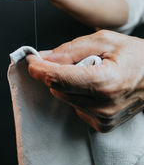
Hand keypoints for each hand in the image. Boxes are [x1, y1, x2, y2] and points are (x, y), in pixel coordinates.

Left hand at [27, 30, 143, 131]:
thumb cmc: (136, 55)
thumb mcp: (105, 40)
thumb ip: (72, 48)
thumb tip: (45, 57)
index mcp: (105, 81)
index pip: (59, 79)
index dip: (40, 69)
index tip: (31, 60)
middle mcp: (103, 105)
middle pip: (58, 89)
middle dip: (55, 72)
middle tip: (69, 59)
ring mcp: (104, 118)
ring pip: (65, 98)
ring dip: (68, 83)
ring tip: (90, 71)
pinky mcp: (103, 124)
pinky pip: (75, 107)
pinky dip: (77, 94)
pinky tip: (93, 85)